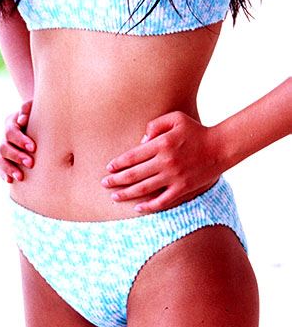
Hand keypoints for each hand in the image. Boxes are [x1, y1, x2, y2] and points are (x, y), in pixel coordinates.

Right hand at [0, 100, 34, 181]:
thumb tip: (22, 121)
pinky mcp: (5, 159)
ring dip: (9, 168)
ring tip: (21, 177)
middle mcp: (5, 137)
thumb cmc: (39, 113)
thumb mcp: (35, 105)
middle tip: (31, 163)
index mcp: (11, 122)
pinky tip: (11, 181)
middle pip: (3, 147)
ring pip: (0, 159)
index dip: (20, 140)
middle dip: (16, 156)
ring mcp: (4, 149)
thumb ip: (27, 108)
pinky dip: (3, 174)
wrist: (37, 120)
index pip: (10, 132)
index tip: (33, 147)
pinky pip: (0, 168)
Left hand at [102, 111, 223, 212]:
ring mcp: (174, 177)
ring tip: (114, 197)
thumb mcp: (175, 118)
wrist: (221, 147)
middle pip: (135, 174)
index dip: (118, 163)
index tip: (108, 168)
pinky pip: (163, 201)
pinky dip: (150, 206)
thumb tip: (141, 141)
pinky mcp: (183, 188)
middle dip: (117, 180)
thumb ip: (154, 125)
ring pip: (145, 188)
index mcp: (161, 144)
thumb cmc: (196, 130)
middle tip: (104, 183)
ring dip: (127, 193)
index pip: (133, 156)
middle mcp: (166, 162)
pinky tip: (138, 208)